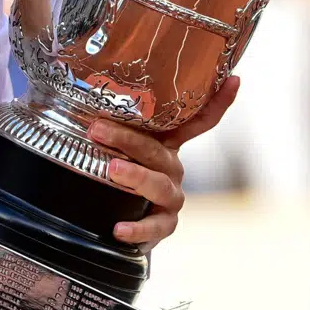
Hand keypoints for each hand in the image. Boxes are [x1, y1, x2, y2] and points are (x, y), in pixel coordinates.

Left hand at [87, 76, 240, 251]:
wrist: (124, 220)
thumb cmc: (122, 174)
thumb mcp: (122, 148)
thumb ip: (112, 128)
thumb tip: (75, 93)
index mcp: (168, 145)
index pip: (198, 121)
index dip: (218, 101)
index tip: (233, 80)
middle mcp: (174, 169)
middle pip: (159, 152)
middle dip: (127, 139)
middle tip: (98, 129)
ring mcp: (172, 197)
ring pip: (160, 185)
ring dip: (136, 176)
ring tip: (113, 170)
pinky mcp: (165, 225)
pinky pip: (155, 226)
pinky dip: (137, 228)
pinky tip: (118, 229)